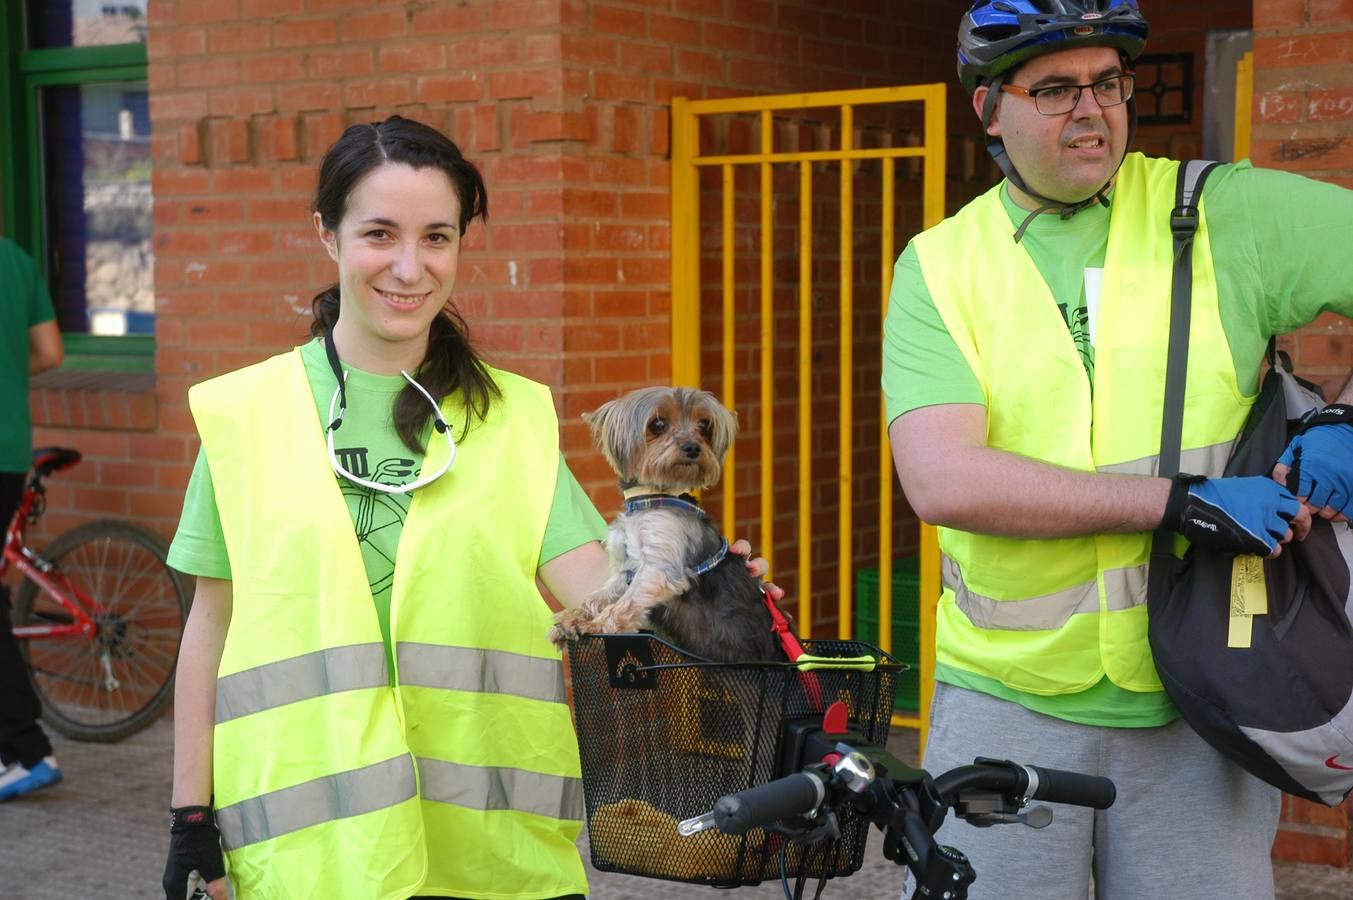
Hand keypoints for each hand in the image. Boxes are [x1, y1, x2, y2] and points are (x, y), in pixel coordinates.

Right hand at [163, 806, 226, 899]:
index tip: (211, 899)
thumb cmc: (200, 841)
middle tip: (216, 896)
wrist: (192, 819)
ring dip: (199, 897)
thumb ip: (215, 887)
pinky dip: (198, 891)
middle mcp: (171, 884)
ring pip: (186, 895)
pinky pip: (187, 888)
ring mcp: (175, 877)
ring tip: (215, 894)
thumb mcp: (212, 865)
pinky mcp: (180, 871)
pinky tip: (210, 888)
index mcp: (175, 885)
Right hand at [1169, 475, 1302, 557]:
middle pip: (1300, 515)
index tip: (1294, 519)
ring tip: (1266, 540)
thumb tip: (1269, 507)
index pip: (1293, 500)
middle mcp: (1270, 502)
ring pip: (1286, 535)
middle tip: (1300, 535)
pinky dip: (1269, 551)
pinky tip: (1261, 549)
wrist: (1191, 503)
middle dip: (1302, 527)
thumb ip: (1259, 495)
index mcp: (1267, 487)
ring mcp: (1264, 520)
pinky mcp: (1255, 537)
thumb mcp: (1240, 486)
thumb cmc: (1210, 495)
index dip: (1295, 512)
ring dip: (1278, 540)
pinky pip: (1273, 549)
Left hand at [1273, 407, 1352, 521]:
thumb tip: (1278, 484)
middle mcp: (1328, 476)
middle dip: (1309, 508)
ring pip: (1333, 509)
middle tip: (1307, 507)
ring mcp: (1344, 482)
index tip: (1296, 502)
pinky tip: (1336, 512)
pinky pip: (1350, 508)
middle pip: (1315, 504)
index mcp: (1311, 466)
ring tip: (1320, 509)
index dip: (1296, 502)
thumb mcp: (1297, 447)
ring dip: (1325, 512)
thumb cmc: (1319, 439)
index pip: (1300, 494)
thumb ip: (1284, 465)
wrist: (1345, 429)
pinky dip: (1342, 514)